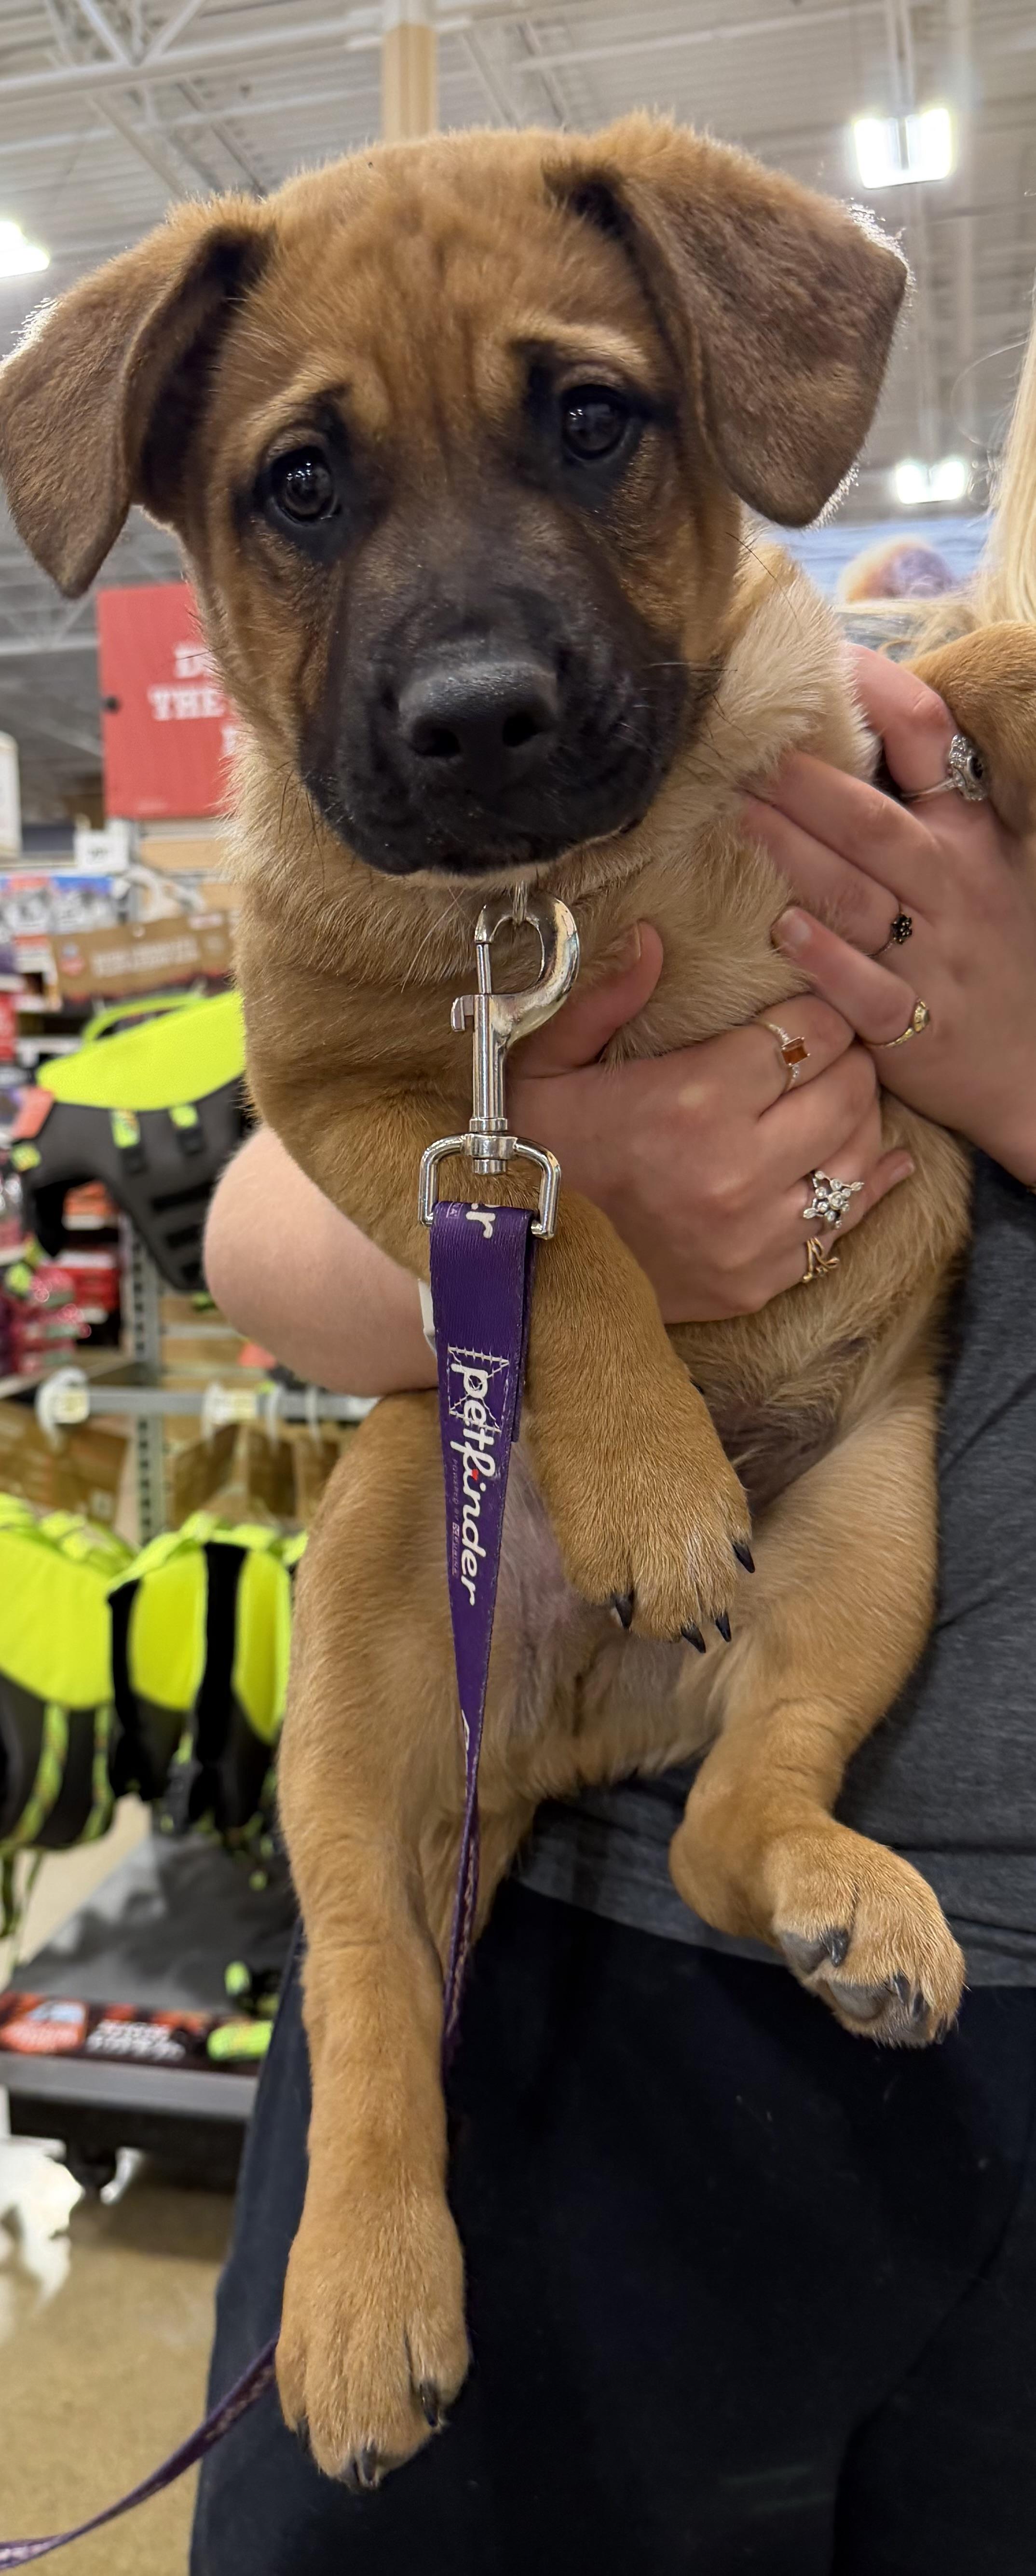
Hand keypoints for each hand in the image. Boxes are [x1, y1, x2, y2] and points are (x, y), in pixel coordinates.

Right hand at [510, 925, 912, 1322]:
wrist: (517, 1271)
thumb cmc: (530, 1156)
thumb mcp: (544, 1066)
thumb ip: (603, 997)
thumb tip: (653, 936)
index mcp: (693, 1100)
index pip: (807, 1034)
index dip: (817, 1012)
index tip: (801, 1011)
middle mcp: (738, 1169)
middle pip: (848, 1090)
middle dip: (847, 1060)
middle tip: (826, 1052)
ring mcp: (755, 1234)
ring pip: (858, 1155)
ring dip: (859, 1119)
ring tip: (836, 1099)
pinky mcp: (759, 1281)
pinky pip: (845, 1226)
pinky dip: (870, 1186)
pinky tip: (884, 1160)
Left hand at [742, 645, 1035, 1185]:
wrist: (1034, 1063)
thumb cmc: (996, 943)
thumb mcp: (998, 855)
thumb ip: (942, 792)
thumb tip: (874, 716)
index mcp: (968, 831)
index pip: (927, 738)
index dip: (877, 692)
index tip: (823, 663)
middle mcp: (950, 884)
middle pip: (870, 819)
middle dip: (804, 783)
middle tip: (736, 753)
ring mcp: (932, 955)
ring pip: (856, 897)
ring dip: (793, 856)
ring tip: (735, 821)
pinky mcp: (912, 1024)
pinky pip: (866, 989)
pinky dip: (826, 960)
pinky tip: (783, 930)